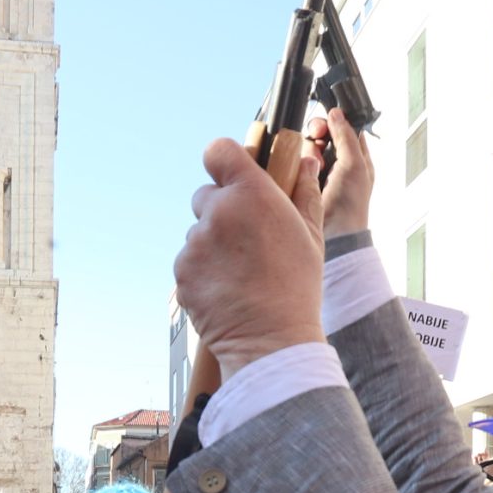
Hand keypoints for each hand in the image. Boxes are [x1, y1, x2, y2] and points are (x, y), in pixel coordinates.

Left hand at [174, 134, 328, 380]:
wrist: (271, 340)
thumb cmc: (297, 287)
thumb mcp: (311, 235)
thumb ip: (304, 192)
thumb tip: (306, 161)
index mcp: (252, 194)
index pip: (219, 151)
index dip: (224, 160)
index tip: (230, 173)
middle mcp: (218, 212)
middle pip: (205, 195)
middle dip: (221, 210)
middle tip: (245, 239)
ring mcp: (195, 244)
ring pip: (197, 233)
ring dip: (212, 244)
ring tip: (240, 272)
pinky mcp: (181, 272)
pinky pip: (188, 261)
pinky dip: (202, 271)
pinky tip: (227, 289)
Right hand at [309, 108, 374, 240]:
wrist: (335, 233)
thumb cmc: (352, 204)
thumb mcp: (355, 165)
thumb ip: (346, 137)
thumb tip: (336, 113)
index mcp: (357, 157)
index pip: (345, 128)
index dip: (336, 121)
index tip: (328, 121)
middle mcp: (338, 162)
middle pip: (323, 134)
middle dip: (319, 133)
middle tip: (317, 136)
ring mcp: (320, 172)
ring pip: (308, 146)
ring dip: (310, 149)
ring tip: (315, 162)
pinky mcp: (304, 180)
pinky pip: (297, 161)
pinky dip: (299, 161)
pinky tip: (305, 169)